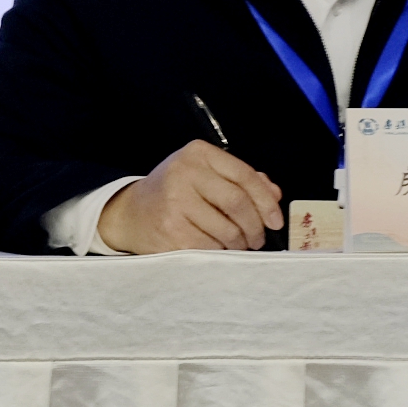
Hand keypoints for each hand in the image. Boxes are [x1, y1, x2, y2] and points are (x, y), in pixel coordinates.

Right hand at [96, 139, 283, 252]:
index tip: (276, 221)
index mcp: (198, 154)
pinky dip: (220, 252)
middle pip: (238, 203)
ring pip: (227, 230)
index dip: (266, 201)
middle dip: (255, 227)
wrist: (132, 213)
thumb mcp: (205, 175)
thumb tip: (274, 194)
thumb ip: (241, 180)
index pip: (244, 176)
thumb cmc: (176, 192)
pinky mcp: (170, 230)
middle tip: (258, 238)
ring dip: (239, 243)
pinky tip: (216, 249)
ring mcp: (175, 202)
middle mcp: (184, 172)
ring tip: (237, 244)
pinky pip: (210, 247)